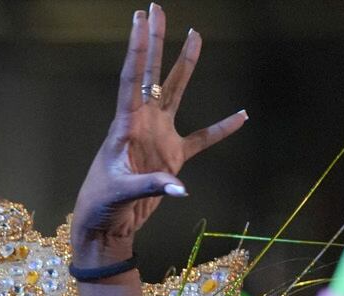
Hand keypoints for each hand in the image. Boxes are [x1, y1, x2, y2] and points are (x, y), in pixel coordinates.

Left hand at [69, 5, 246, 266]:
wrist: (105, 225)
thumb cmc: (102, 204)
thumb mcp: (121, 192)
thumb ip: (152, 185)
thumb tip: (180, 188)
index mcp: (125, 124)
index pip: (132, 78)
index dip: (138, 48)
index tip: (142, 19)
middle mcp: (142, 123)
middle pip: (152, 74)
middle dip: (156, 42)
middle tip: (157, 9)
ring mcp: (158, 136)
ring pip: (175, 93)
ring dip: (185, 65)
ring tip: (195, 35)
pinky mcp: (171, 157)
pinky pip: (201, 139)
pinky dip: (221, 129)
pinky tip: (240, 116)